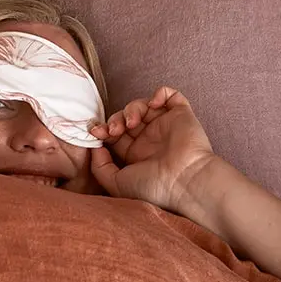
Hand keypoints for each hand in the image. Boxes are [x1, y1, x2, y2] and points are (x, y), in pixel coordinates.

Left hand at [88, 87, 215, 214]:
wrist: (185, 182)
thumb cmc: (153, 188)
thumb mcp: (116, 183)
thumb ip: (99, 167)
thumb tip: (95, 147)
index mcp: (135, 155)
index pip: (115, 134)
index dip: (103, 129)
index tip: (96, 132)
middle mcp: (150, 139)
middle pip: (125, 117)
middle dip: (115, 119)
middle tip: (115, 129)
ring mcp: (166, 126)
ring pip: (143, 105)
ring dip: (132, 108)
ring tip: (133, 122)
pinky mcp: (181, 116)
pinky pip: (171, 95)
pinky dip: (160, 93)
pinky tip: (154, 104)